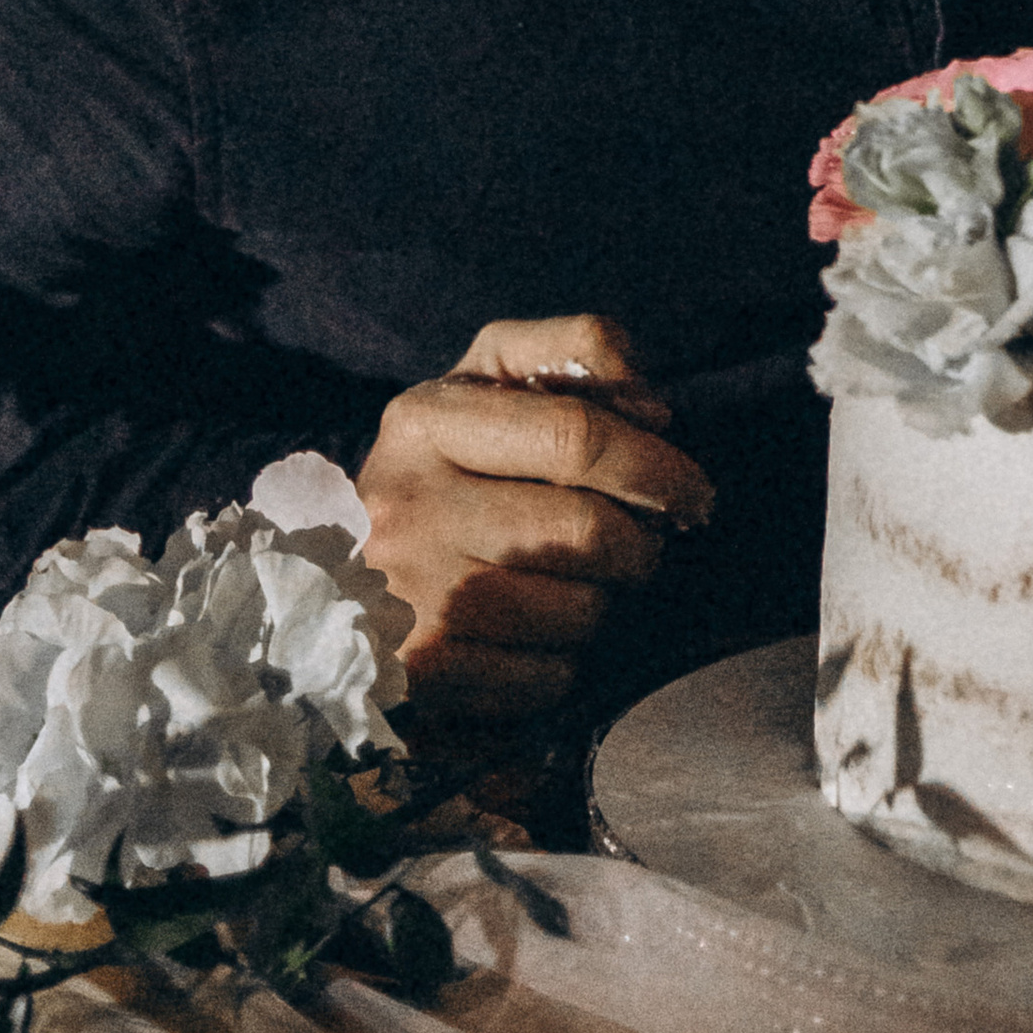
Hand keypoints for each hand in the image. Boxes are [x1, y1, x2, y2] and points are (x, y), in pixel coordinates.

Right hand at [356, 313, 713, 724]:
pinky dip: (564, 662)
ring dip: (602, 602)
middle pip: (588, 532)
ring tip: (571, 583)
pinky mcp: (422, 673)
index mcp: (428, 418)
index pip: (574, 435)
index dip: (657, 466)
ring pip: (578, 612)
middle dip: (641, 545)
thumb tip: (654, 411)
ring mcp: (410, 594)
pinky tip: (533, 635)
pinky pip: (550, 678)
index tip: (692, 492)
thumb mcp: (492, 380)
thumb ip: (575, 353)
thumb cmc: (452, 464)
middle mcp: (408, 505)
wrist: (339, 573)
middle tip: (640, 545)